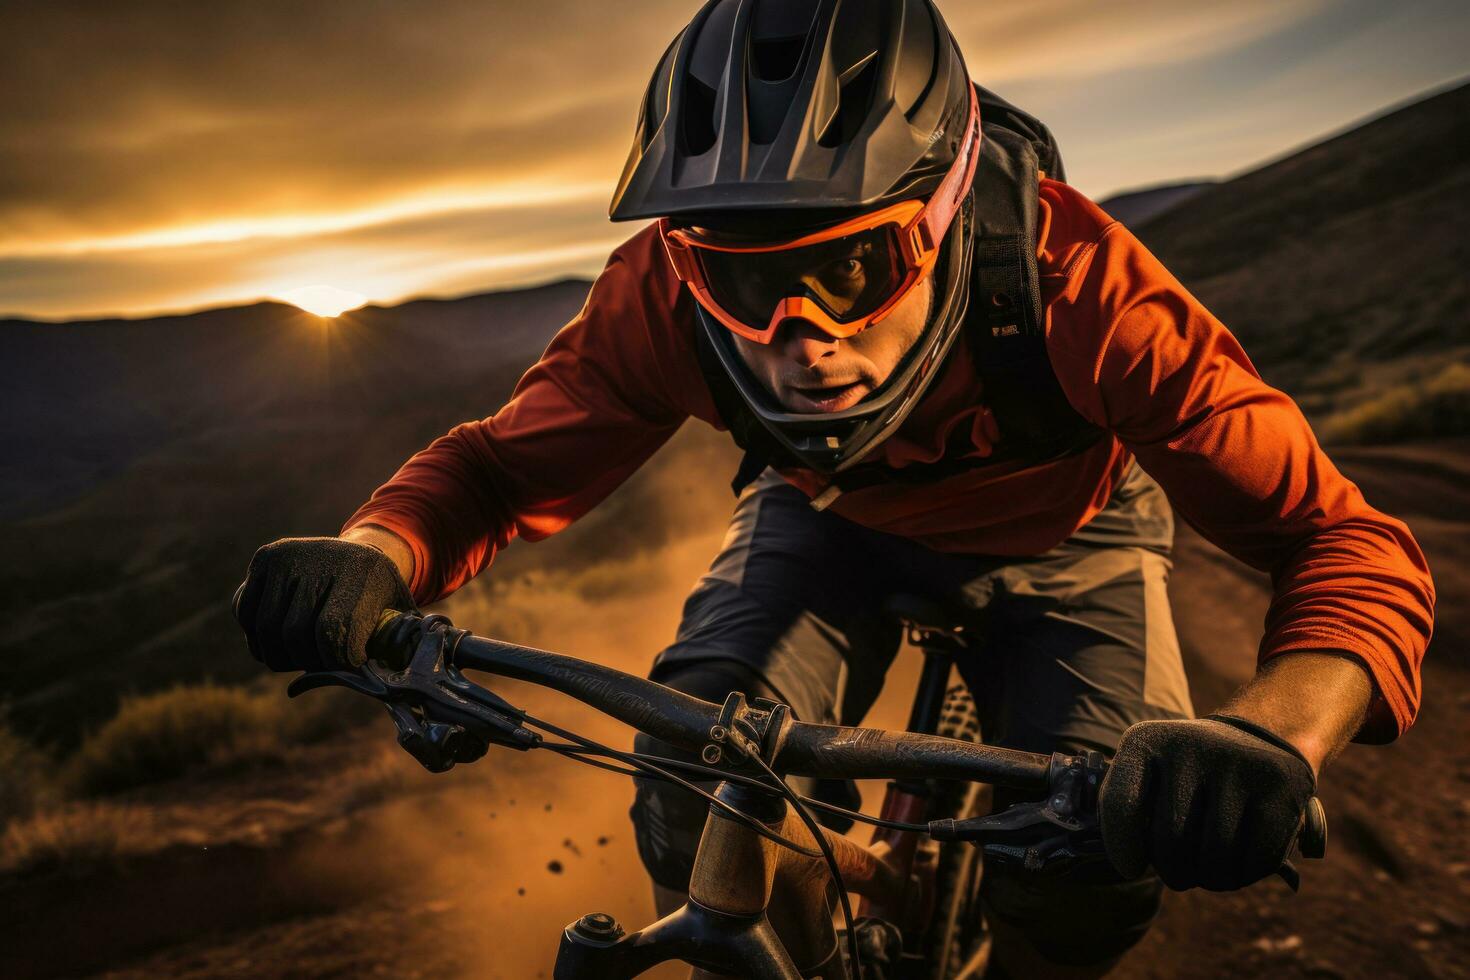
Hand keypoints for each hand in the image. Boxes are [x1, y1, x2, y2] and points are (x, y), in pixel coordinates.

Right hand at [232, 536, 416, 671]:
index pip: (333, 631)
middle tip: (323, 663)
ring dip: (281, 656)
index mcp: (362, 570)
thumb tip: (396, 686)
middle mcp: (321, 556)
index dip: (336, 661)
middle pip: (294, 633)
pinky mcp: (264, 558)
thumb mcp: (398, 617)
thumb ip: (396, 648)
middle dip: (307, 661)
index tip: (349, 665)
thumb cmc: (379, 599)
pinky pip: (245, 614)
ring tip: (303, 656)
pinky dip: (258, 638)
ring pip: (266, 630)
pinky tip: (281, 640)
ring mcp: (288, 555)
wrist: (359, 556)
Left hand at [1098, 715, 1315, 890]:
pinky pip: (1256, 859)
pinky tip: (1240, 863)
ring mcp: (1238, 764)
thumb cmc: (1189, 775)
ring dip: (1210, 879)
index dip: (1121, 848)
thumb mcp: (1148, 774)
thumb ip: (1124, 809)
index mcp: (1147, 741)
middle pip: (1170, 842)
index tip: (1131, 868)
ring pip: (1215, 858)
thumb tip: (1125, 863)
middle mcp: (1190, 745)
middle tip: (1179, 873)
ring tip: (1208, 871)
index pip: (1121, 804)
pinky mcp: (1280, 786)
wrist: (1261, 739)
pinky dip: (1245, 875)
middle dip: (1173, 872)